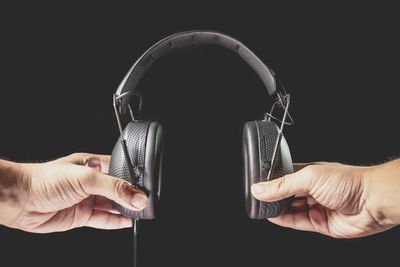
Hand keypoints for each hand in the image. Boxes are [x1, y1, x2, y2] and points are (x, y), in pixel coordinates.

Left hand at [0, 153, 146, 232]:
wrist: (20, 200)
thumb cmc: (45, 180)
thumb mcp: (86, 178)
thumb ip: (114, 188)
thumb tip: (136, 197)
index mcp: (93, 165)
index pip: (121, 171)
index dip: (134, 179)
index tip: (145, 189)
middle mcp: (90, 182)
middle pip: (117, 190)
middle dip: (131, 196)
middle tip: (144, 203)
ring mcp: (86, 199)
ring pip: (112, 206)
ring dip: (125, 210)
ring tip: (139, 213)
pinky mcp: (81, 216)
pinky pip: (102, 219)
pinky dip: (116, 222)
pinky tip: (126, 222)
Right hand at [251, 161, 399, 237]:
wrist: (373, 202)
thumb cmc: (350, 182)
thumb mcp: (309, 177)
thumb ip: (283, 185)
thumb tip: (260, 189)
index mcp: (310, 173)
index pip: (284, 176)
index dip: (271, 181)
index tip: (257, 185)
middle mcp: (313, 190)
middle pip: (286, 194)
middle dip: (272, 196)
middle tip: (257, 197)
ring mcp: (316, 206)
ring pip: (290, 209)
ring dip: (276, 209)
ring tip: (261, 207)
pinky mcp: (320, 223)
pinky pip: (297, 222)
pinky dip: (284, 220)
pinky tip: (273, 217)